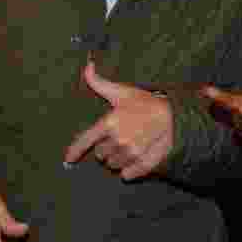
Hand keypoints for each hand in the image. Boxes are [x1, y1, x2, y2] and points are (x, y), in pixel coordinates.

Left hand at [63, 61, 173, 179]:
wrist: (173, 115)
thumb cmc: (146, 102)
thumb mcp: (122, 91)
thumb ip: (99, 82)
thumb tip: (87, 66)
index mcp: (109, 123)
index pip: (85, 141)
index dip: (74, 151)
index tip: (69, 159)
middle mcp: (117, 140)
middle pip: (100, 154)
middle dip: (106, 147)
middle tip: (119, 138)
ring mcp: (130, 153)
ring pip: (113, 165)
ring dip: (117, 158)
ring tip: (129, 146)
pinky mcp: (141, 164)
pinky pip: (127, 174)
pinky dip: (128, 170)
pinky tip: (134, 159)